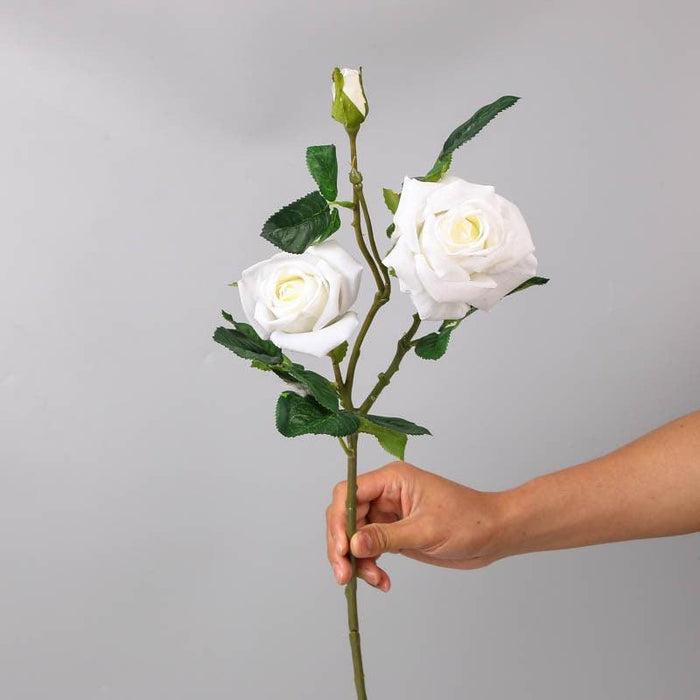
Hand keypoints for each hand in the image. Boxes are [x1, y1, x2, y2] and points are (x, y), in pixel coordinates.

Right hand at [325, 461, 505, 590]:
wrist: (493, 534)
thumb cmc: (469, 520)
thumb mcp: (426, 531)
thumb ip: (386, 537)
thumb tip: (352, 544)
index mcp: (392, 479)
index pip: (348, 492)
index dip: (339, 520)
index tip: (341, 548)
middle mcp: (385, 493)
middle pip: (346, 516)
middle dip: (342, 546)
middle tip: (345, 575)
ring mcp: (388, 514)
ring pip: (354, 536)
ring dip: (358, 561)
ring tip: (375, 580)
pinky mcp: (393, 533)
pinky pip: (369, 549)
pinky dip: (370, 566)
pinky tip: (382, 581)